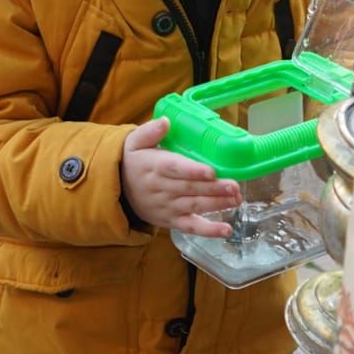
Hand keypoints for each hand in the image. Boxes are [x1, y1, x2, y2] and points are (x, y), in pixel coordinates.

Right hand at [121, 117, 240, 237]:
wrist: (116, 189)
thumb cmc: (133, 161)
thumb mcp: (134, 142)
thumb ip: (150, 131)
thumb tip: (165, 121)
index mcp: (154, 166)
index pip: (175, 168)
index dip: (193, 171)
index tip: (211, 171)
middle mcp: (161, 188)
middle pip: (190, 189)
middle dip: (214, 188)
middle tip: (235, 186)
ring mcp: (167, 206)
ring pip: (194, 206)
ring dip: (217, 204)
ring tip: (236, 199)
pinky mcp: (171, 221)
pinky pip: (191, 227)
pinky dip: (209, 231)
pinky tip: (226, 230)